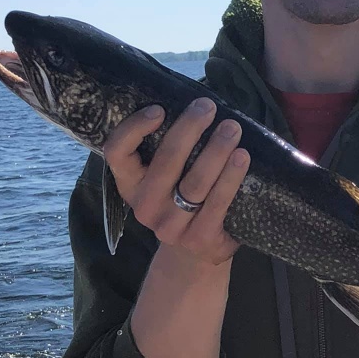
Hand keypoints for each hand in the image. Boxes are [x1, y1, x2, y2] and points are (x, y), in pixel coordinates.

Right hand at [103, 97, 249, 265]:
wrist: (195, 253)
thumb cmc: (181, 199)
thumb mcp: (164, 179)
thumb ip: (169, 149)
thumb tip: (194, 104)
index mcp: (130, 185)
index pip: (117, 153)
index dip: (134, 128)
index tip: (159, 109)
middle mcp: (145, 207)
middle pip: (166, 161)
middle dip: (189, 129)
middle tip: (208, 107)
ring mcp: (171, 226)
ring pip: (195, 182)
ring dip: (216, 150)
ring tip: (232, 128)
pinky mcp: (200, 239)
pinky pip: (218, 203)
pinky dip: (231, 177)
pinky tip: (242, 157)